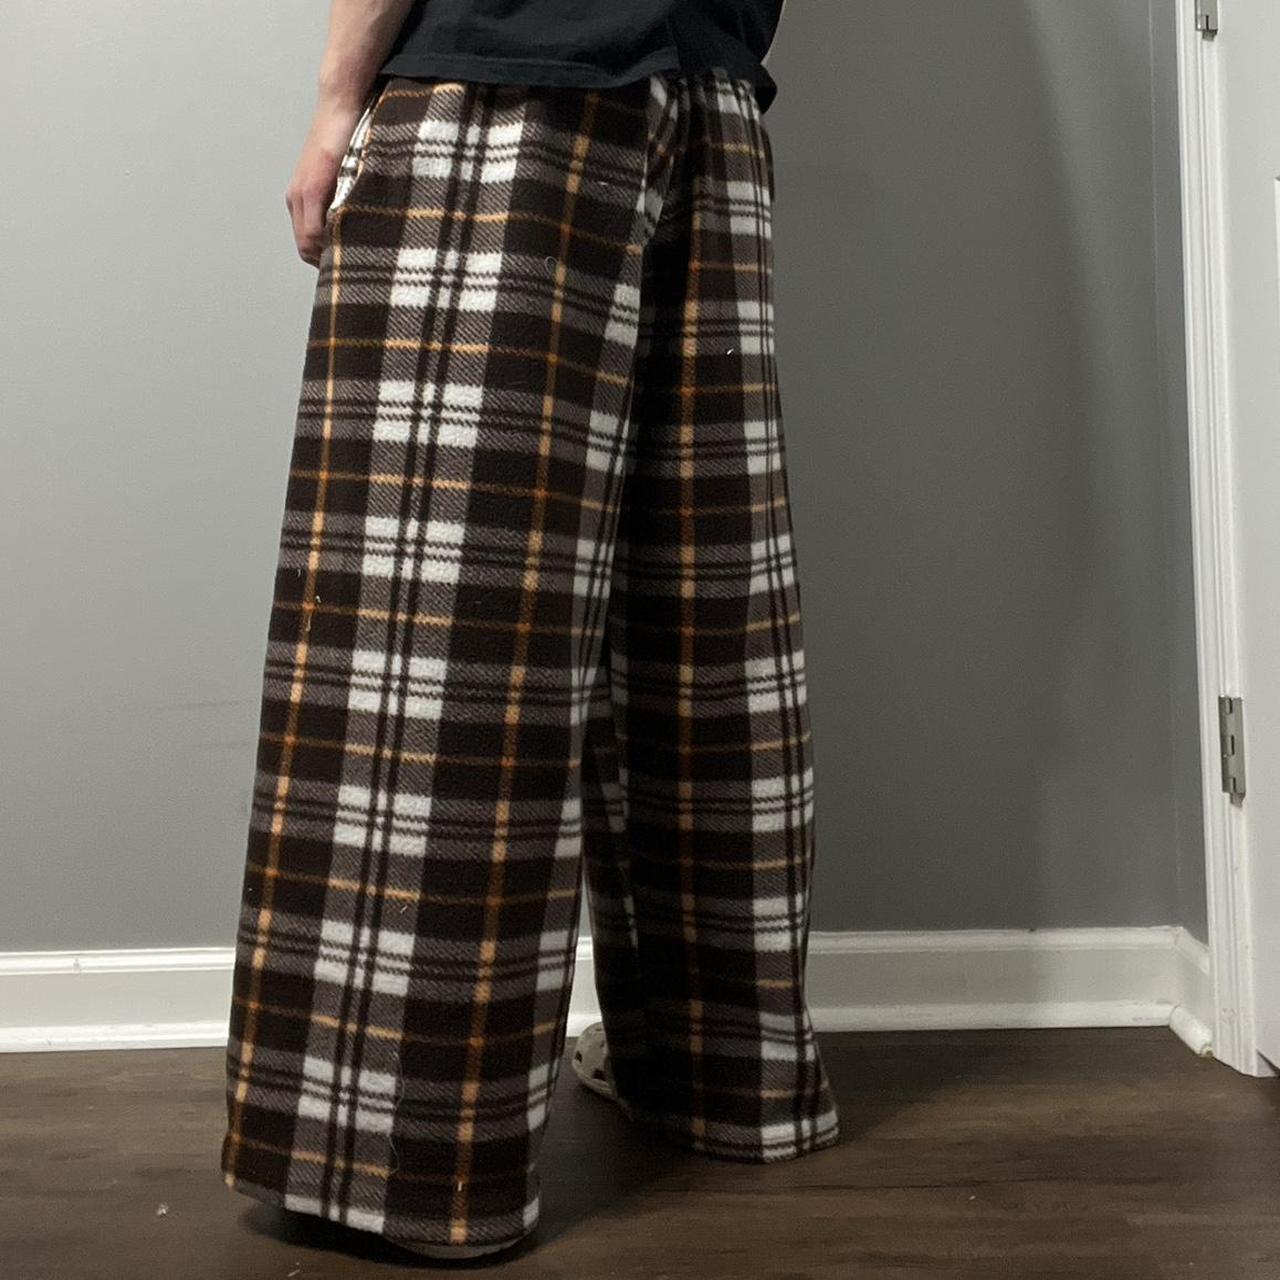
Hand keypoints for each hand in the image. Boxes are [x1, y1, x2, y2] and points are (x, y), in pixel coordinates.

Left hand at [285, 99, 363, 266]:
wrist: (339, 108)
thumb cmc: (346, 141)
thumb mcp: (341, 178)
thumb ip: (340, 203)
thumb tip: (354, 231)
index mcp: (301, 198)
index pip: (307, 245)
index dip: (324, 260)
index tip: (344, 266)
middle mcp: (296, 198)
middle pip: (305, 248)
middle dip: (326, 261)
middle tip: (350, 267)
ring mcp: (302, 193)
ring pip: (309, 242)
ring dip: (329, 252)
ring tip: (352, 255)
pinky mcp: (312, 187)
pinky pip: (315, 229)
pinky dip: (330, 240)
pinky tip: (349, 240)